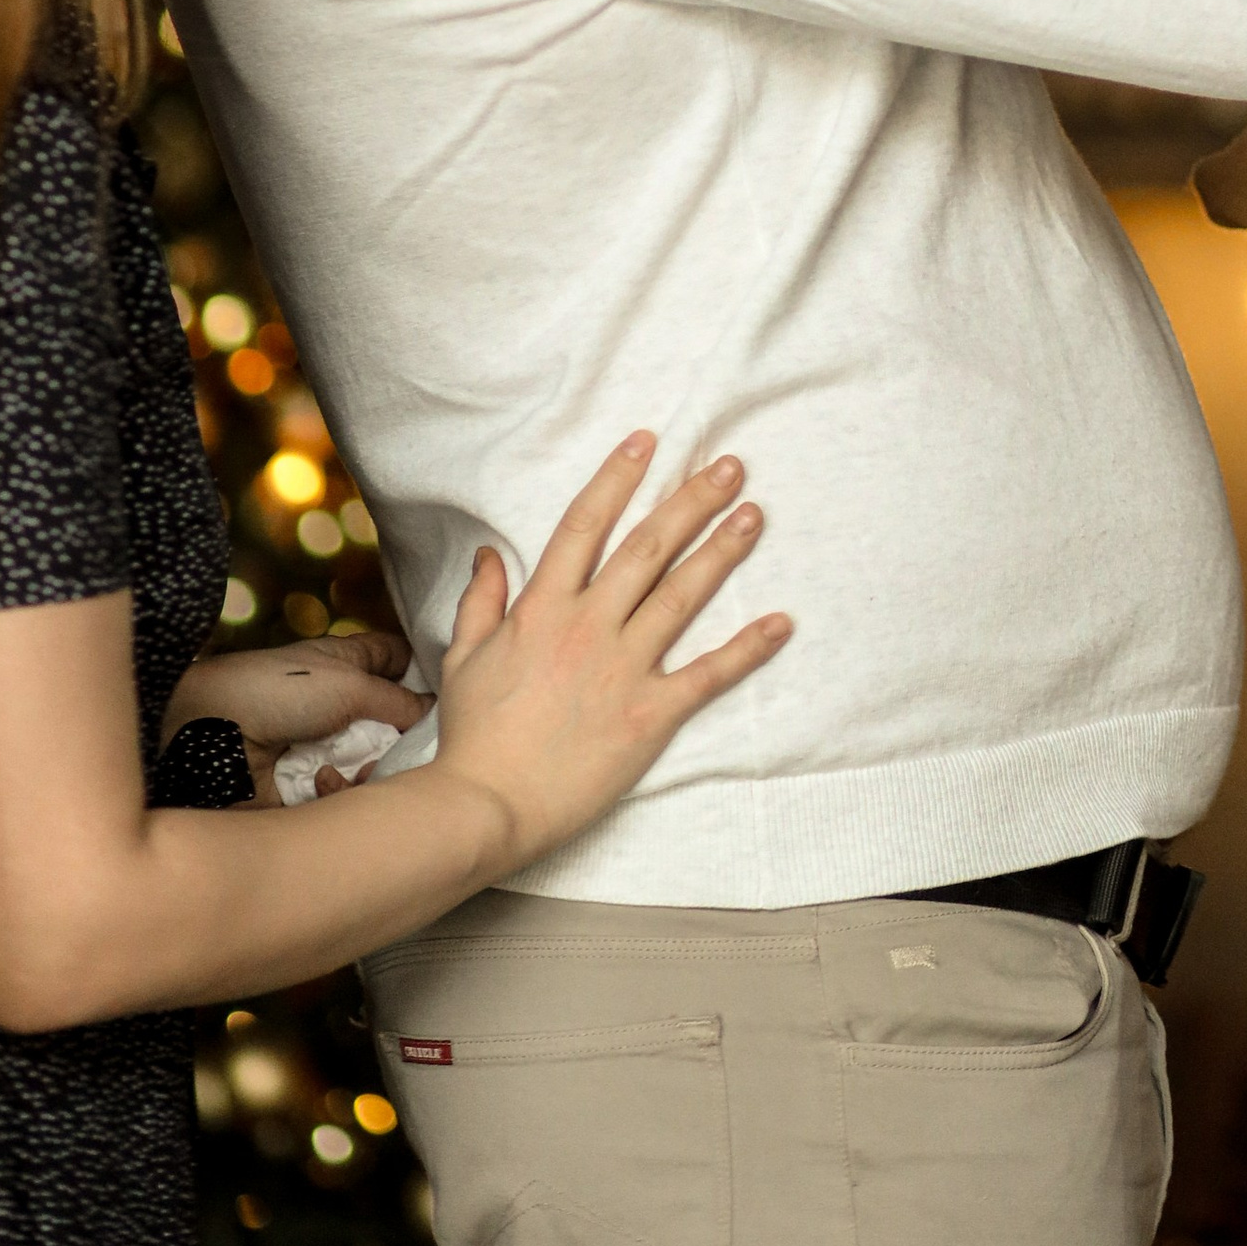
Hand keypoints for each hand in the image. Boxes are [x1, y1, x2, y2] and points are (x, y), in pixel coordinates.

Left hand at [163, 633, 423, 799]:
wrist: (209, 735)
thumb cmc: (277, 689)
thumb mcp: (350, 684)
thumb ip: (400, 701)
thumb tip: (438, 713)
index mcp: (350, 665)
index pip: (399, 664)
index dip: (424, 678)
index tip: (453, 702)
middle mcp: (342, 706)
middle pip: (394, 724)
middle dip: (405, 741)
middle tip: (412, 750)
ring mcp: (325, 748)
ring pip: (374, 765)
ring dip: (372, 771)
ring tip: (359, 770)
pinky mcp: (308, 789)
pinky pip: (344, 796)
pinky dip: (340, 792)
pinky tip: (323, 783)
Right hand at [429, 438, 788, 872]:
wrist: (489, 804)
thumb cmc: (475, 736)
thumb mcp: (465, 657)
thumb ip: (481, 600)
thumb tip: (490, 553)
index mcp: (543, 608)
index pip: (586, 525)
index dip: (617, 478)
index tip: (647, 441)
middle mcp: (588, 626)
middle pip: (648, 548)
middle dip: (691, 501)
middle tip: (731, 467)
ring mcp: (622, 668)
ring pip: (681, 596)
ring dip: (721, 552)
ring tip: (754, 515)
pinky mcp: (649, 714)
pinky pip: (706, 675)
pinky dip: (747, 649)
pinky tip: (781, 623)